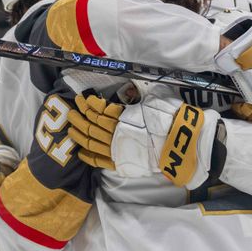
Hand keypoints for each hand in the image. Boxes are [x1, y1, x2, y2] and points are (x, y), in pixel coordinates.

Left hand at [68, 87, 219, 189]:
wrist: (180, 145)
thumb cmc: (169, 120)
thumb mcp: (154, 99)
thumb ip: (139, 94)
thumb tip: (132, 87)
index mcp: (123, 116)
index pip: (100, 109)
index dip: (90, 103)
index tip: (83, 98)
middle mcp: (115, 133)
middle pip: (92, 124)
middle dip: (80, 116)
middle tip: (72, 109)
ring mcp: (116, 149)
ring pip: (92, 141)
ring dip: (80, 134)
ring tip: (71, 128)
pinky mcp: (120, 163)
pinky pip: (99, 160)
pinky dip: (88, 156)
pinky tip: (81, 152)